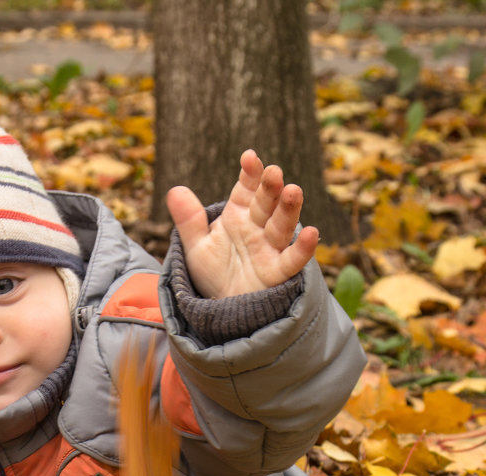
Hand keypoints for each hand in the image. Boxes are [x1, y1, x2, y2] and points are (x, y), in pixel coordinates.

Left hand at [165, 150, 318, 298]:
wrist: (222, 308)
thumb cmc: (214, 273)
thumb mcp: (196, 246)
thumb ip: (188, 220)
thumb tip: (174, 190)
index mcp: (239, 214)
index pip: (246, 189)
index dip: (250, 174)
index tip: (249, 158)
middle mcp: (257, 227)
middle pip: (266, 203)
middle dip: (270, 187)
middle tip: (273, 172)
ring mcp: (270, 248)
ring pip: (282, 226)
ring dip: (289, 209)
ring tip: (293, 191)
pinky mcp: (278, 272)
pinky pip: (292, 260)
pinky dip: (302, 249)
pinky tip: (311, 233)